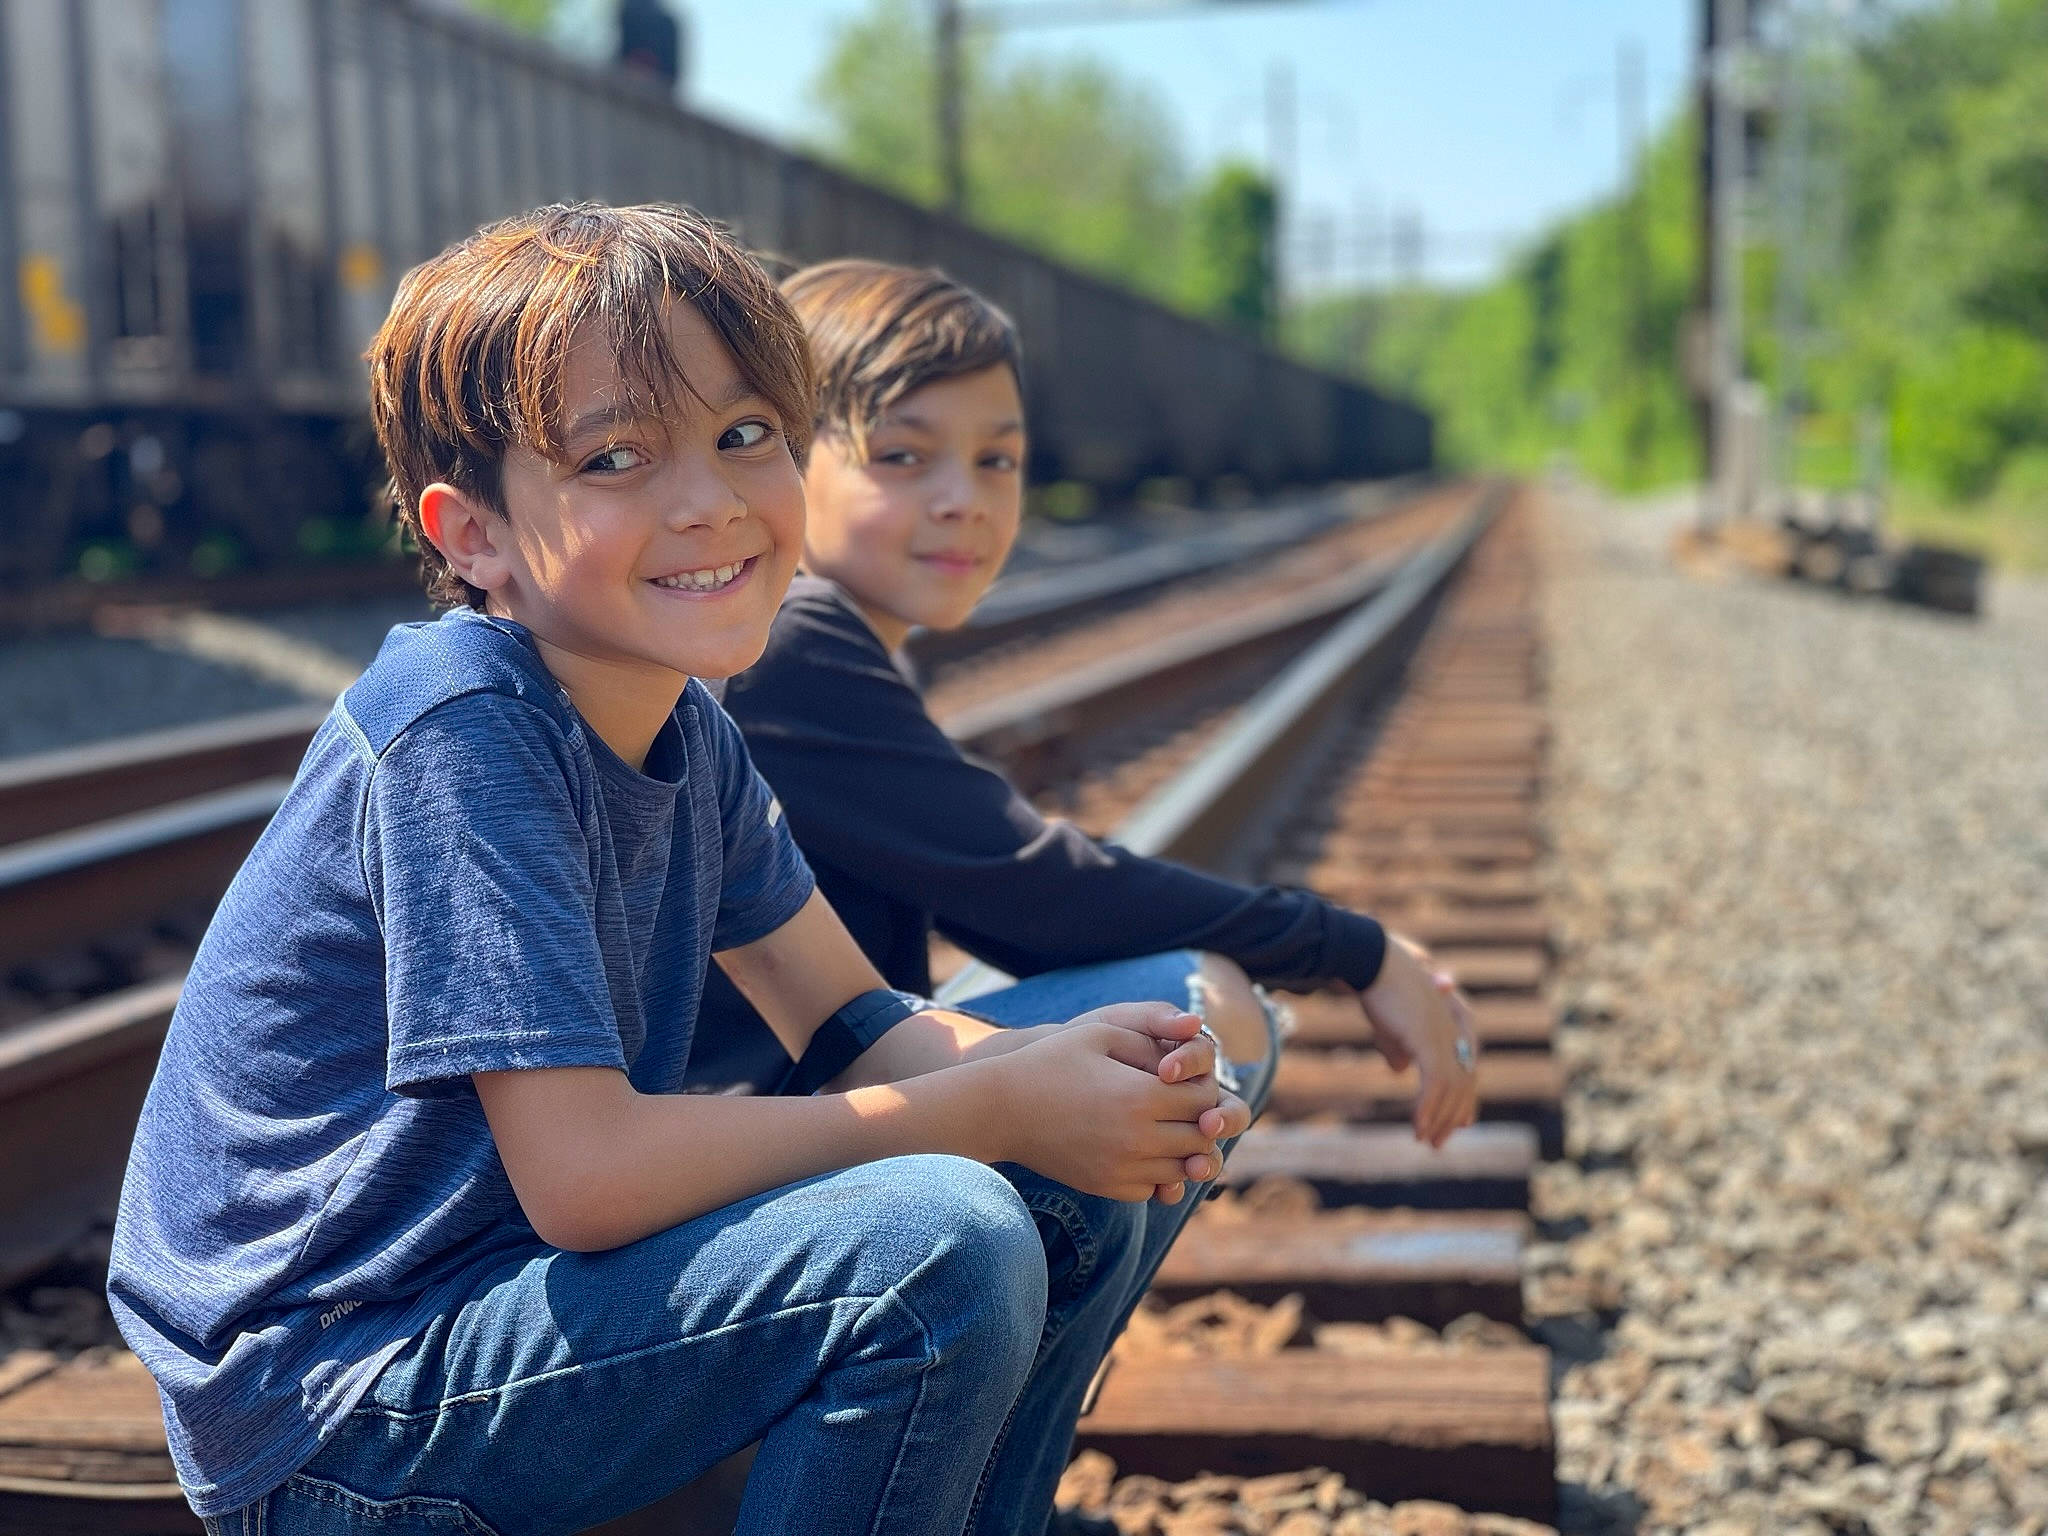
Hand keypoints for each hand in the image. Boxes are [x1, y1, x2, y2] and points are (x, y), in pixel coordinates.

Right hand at [990, 1019, 1230, 1202]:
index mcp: (1141, 1096)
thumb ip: (1148, 1041)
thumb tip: (1186, 1056)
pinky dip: (1156, 1172)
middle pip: (1199, 1138)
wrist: (1000, 1109)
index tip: (1186, 1080)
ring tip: (1166, 1127)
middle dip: (1199, 1121)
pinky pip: (1151, 1188)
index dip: (1202, 1088)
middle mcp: (1137, 1138)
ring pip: (1180, 1168)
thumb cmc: (1050, 1062)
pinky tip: (1141, 1150)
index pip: (1203, 1100)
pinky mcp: (1106, 1186)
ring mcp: (1122, 1168)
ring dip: (1181, 1150)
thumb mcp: (1099, 1033)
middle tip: (1182, 1105)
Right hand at [1346, 931, 1478, 1147]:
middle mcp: (1454, 1032)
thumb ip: (1399, 1048)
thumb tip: (1399, 1070)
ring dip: (1438, 1118)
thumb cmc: (1378, 988)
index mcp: (1449, 1027)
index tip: (1457, 1126)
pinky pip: (1434, 1083)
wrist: (1371, 961)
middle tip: (1436, 1143)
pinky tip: (1418, 1126)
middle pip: (1463, 1084)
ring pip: (1451, 1089)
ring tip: (1425, 1140)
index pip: (1466, 1071)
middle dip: (1451, 1117)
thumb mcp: (1390, 1025)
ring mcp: (1444, 1036)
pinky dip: (1428, 1108)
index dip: (1463, 1101)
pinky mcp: (1428, 1040)